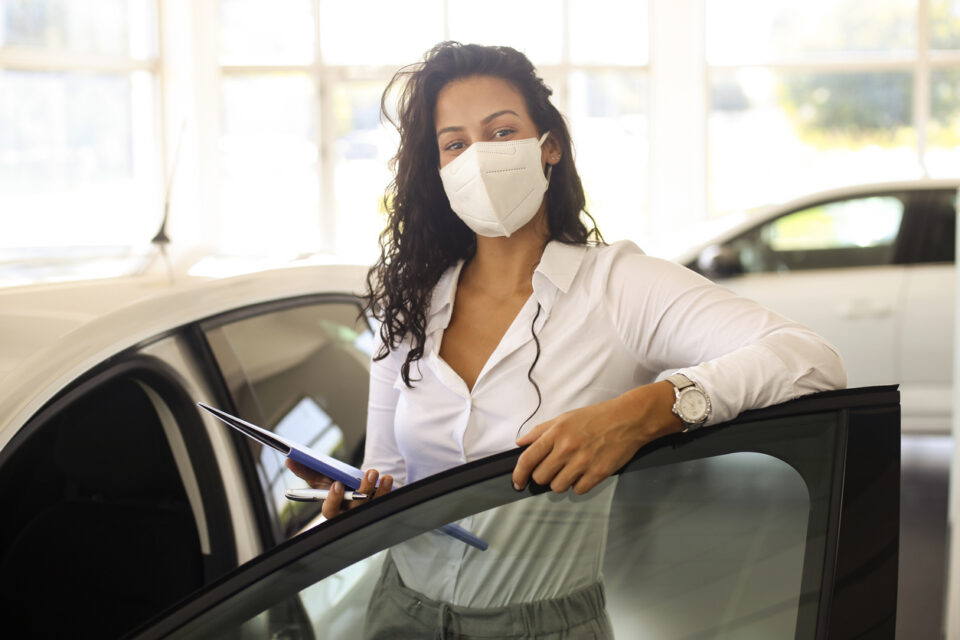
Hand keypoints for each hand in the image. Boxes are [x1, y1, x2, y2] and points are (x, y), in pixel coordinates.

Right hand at [285, 460, 392, 518]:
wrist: (356, 494)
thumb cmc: (336, 488)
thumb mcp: (322, 481)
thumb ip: (307, 472)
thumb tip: (290, 459)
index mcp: (332, 510)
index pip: (329, 510)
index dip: (333, 499)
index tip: (337, 484)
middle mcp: (349, 516)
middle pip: (356, 508)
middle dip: (363, 490)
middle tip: (370, 473)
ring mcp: (365, 514)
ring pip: (373, 505)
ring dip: (377, 488)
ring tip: (377, 471)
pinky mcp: (379, 509)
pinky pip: (385, 502)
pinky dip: (386, 490)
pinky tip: (387, 479)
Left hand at [512, 381, 682, 494]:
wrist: (628, 419)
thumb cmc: (597, 417)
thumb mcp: (565, 417)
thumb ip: (540, 431)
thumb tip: (520, 443)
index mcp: (556, 433)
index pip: (528, 459)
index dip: (518, 475)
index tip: (517, 482)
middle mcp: (566, 448)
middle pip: (541, 477)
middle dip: (543, 476)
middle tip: (553, 469)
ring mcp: (582, 462)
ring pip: (557, 487)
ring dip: (561, 482)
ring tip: (571, 470)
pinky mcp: (598, 473)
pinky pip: (578, 490)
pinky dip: (578, 485)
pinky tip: (584, 473)